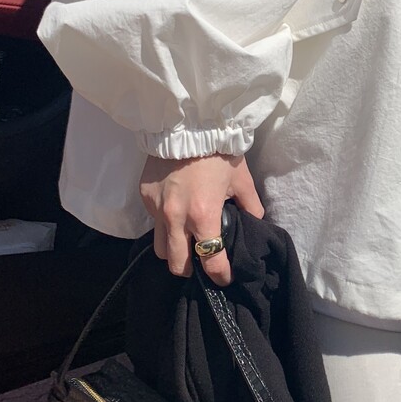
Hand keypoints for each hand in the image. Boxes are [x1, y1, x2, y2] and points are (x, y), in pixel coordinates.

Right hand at [139, 153, 263, 284]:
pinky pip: (153, 221)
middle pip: (176, 265)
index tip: (224, 278)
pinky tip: (175, 208)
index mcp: (203, 216)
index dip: (220, 275)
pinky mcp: (145, 197)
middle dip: (190, 269)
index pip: (210, 261)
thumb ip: (250, 206)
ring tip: (184, 239)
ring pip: (160, 247)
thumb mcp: (242, 180)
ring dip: (173, 249)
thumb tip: (255, 222)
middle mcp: (176, 218)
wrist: (188, 123)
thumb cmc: (219, 152)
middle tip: (200, 262)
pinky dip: (164, 221)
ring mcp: (156, 209)